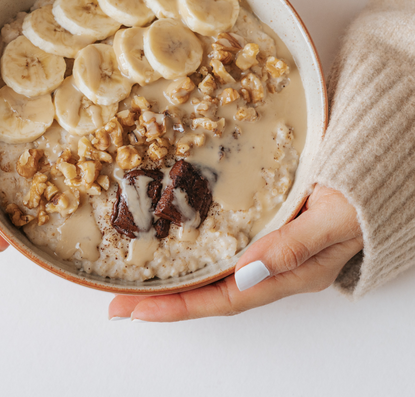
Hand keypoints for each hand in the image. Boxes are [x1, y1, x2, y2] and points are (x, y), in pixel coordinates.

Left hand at [109, 185, 361, 321]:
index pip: (225, 299)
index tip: (138, 309)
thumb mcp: (334, 220)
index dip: (180, 306)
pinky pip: (218, 251)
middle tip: (118, 304)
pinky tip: (169, 253)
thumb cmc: (358, 200)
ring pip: (210, 276)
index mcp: (286, 273)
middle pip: (209, 293)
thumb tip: (248, 269)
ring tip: (131, 285)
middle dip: (163, 301)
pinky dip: (190, 258)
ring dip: (172, 282)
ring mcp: (262, 251)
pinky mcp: (258, 230)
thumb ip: (295, 244)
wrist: (369, 178)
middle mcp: (268, 269)